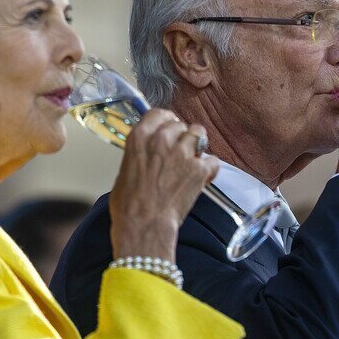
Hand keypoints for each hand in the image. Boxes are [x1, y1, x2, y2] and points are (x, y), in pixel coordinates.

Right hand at [109, 109, 218, 261]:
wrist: (144, 225)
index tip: (170, 127)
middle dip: (181, 136)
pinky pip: (213, 160)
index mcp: (140, 137)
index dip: (167, 121)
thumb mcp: (125, 170)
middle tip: (180, 151)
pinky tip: (202, 177)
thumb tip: (148, 155)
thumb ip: (140, 154)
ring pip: (199, 133)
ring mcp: (183, 153)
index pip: (159, 114)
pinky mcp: (199, 169)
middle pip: (180, 124)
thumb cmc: (129, 205)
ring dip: (197, 145)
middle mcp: (162, 140)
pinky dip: (210, 169)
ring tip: (193, 160)